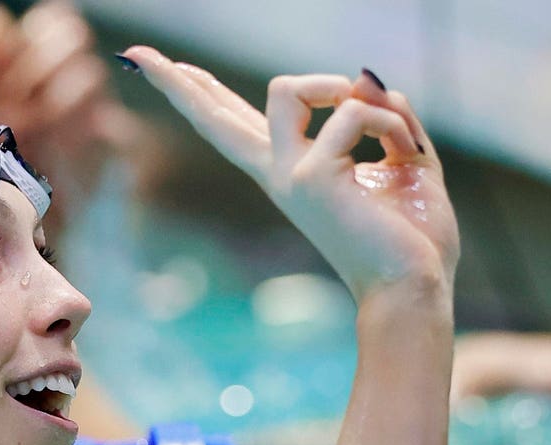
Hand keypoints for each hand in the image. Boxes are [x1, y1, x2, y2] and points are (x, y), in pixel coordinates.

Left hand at [0, 1, 144, 219]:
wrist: (21, 213)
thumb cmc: (2, 157)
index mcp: (48, 66)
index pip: (59, 21)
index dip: (37, 34)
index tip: (11, 68)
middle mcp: (76, 83)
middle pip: (78, 39)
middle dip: (42, 61)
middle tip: (17, 96)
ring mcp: (95, 113)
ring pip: (90, 77)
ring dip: (53, 98)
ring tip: (30, 127)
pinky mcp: (109, 149)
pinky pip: (113, 129)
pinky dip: (79, 138)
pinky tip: (54, 153)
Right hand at [120, 47, 458, 307]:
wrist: (414, 286)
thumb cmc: (413, 236)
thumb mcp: (403, 157)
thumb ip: (384, 113)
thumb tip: (365, 77)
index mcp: (292, 172)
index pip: (236, 125)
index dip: (198, 94)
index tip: (150, 66)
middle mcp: (280, 174)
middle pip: (214, 117)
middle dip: (176, 82)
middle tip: (136, 51)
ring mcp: (289, 176)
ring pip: (284, 87)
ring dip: (340, 87)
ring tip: (382, 119)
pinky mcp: (311, 177)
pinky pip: (356, 110)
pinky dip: (393, 121)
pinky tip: (408, 151)